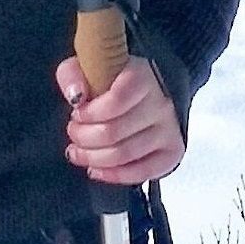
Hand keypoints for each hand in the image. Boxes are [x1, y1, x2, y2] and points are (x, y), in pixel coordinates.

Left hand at [55, 55, 184, 185]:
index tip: (77, 113)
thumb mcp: (88, 68)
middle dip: (83, 137)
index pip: (116, 100)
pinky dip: (113, 175)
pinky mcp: (171, 153)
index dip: (90, 113)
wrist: (145, 95)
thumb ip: (72, 74)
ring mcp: (169, 130)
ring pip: (123, 155)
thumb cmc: (113, 83)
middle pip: (113, 132)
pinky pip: (141, 173)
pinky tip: (96, 169)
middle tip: (74, 132)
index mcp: (142, 76)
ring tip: (79, 151)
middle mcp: (161, 104)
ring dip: (92, 158)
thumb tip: (76, 96)